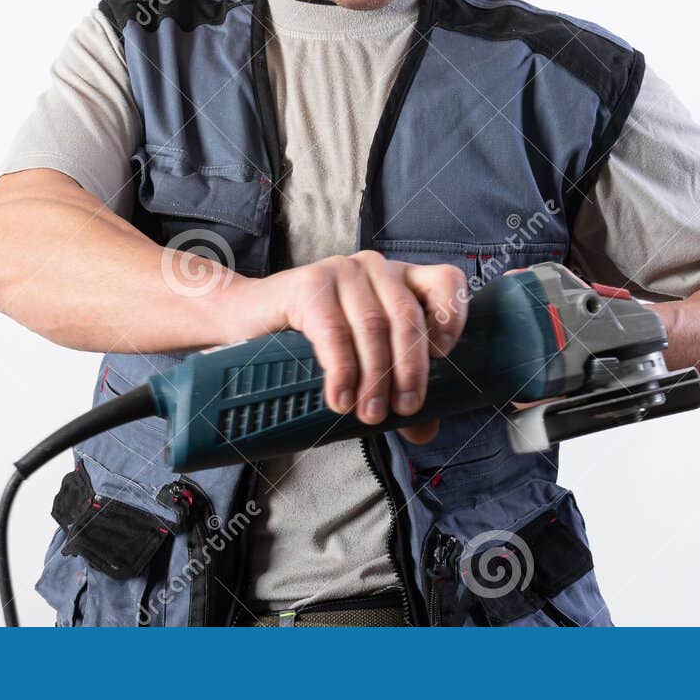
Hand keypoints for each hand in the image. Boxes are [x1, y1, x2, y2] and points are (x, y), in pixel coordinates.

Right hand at [216, 251, 468, 444]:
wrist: (246, 323)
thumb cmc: (311, 342)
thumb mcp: (362, 364)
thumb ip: (396, 390)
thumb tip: (426, 431)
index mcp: (401, 280)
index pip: (446, 281)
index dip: (453, 317)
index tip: (444, 359)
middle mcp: (376, 268)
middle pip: (408, 315)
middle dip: (409, 368)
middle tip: (402, 409)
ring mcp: (342, 270)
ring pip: (373, 325)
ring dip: (375, 376)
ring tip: (368, 413)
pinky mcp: (308, 282)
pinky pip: (333, 329)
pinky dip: (341, 369)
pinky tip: (339, 398)